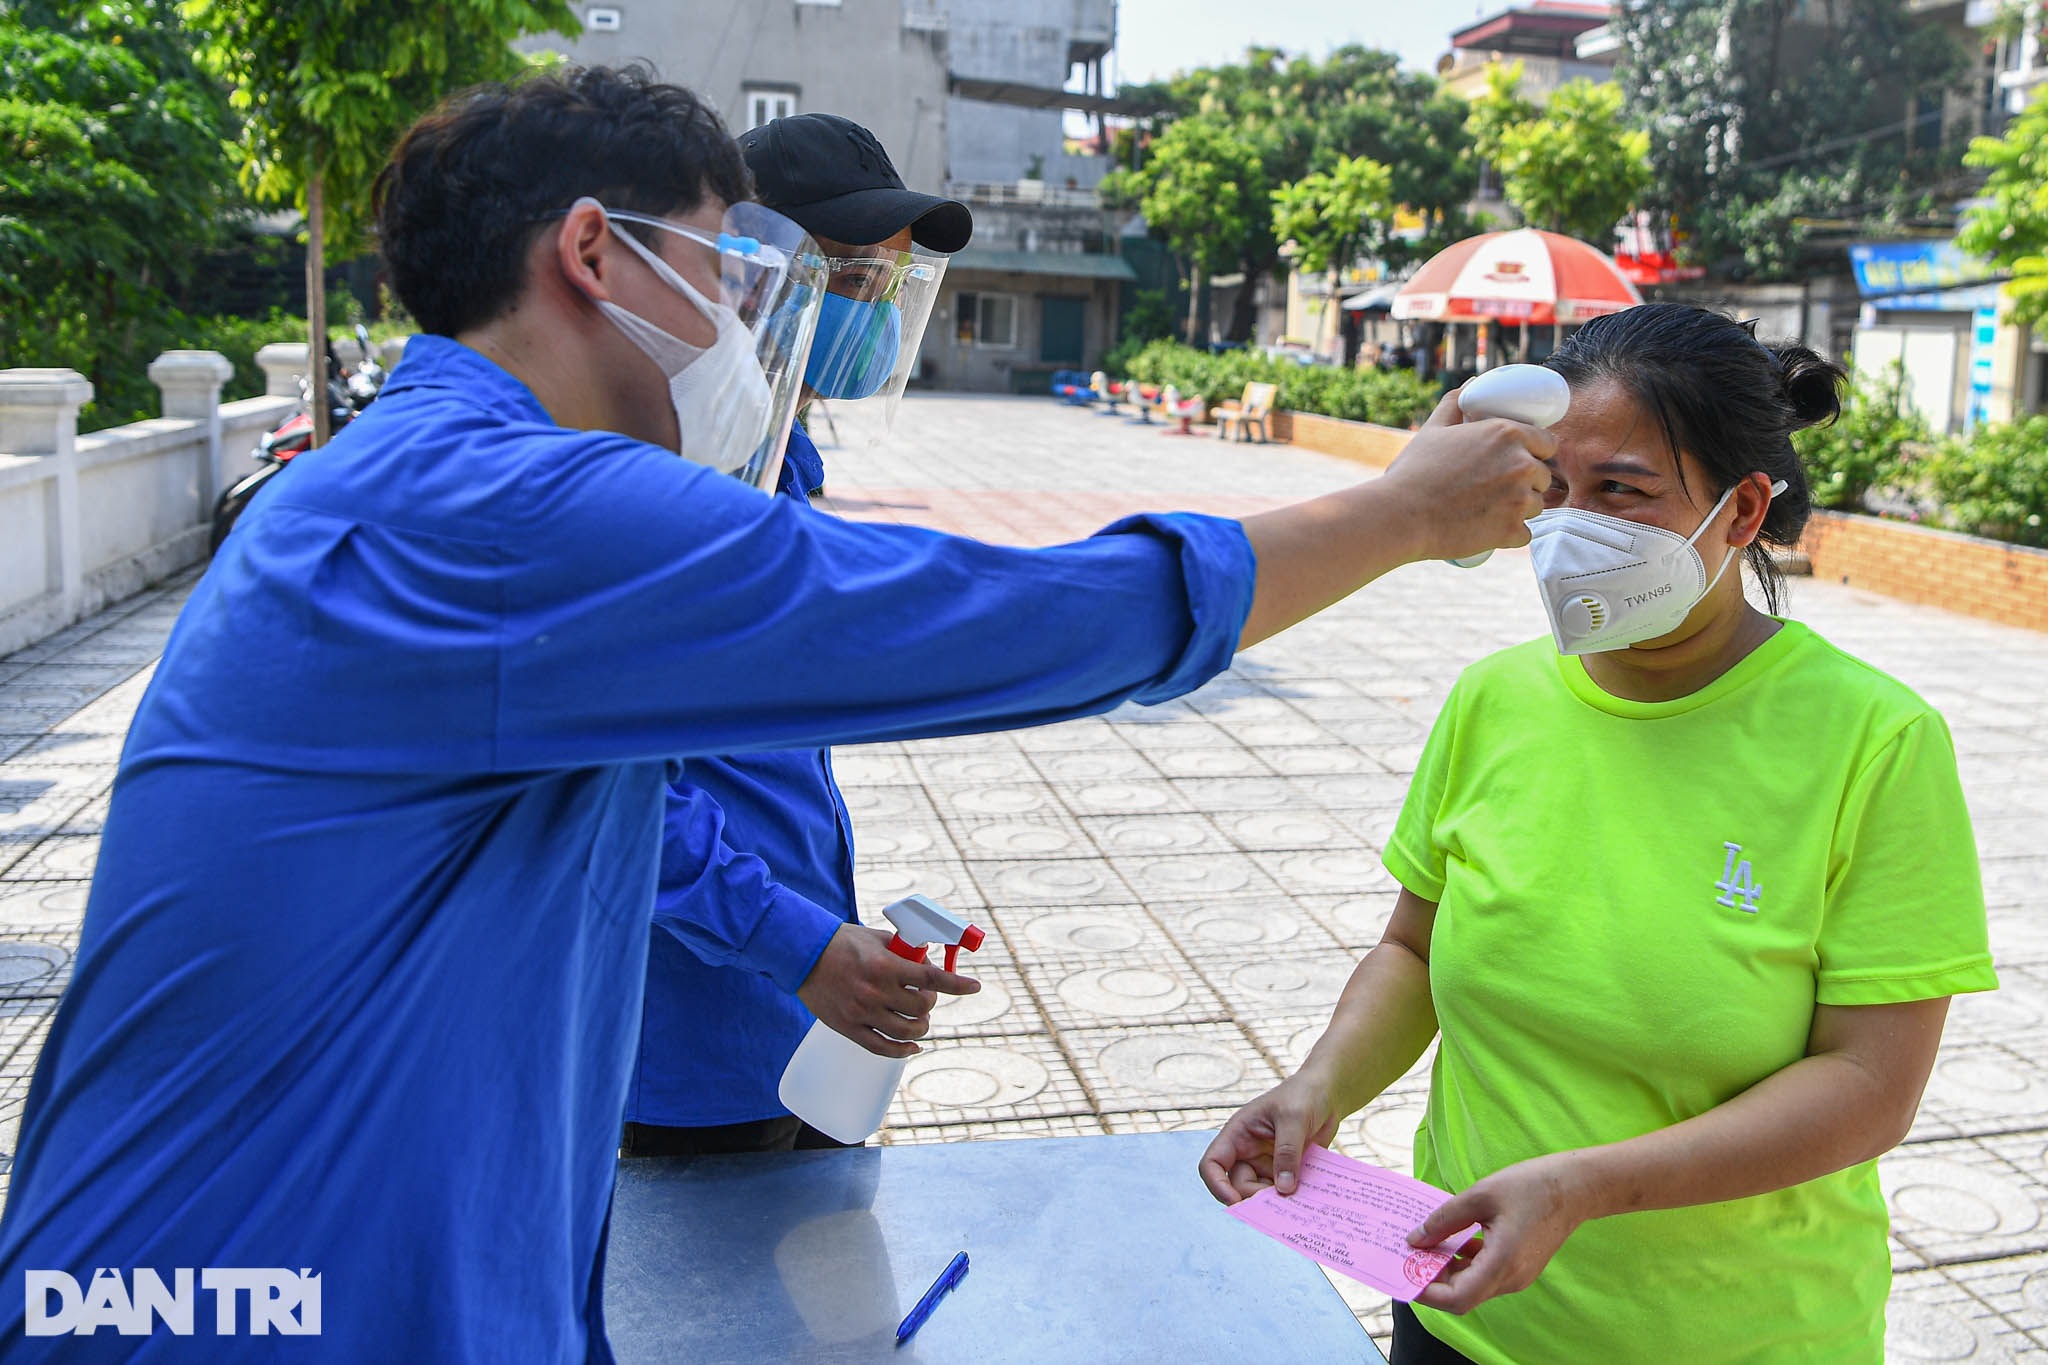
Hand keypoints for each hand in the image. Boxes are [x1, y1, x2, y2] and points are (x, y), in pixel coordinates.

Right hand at [796, 923, 979, 1059]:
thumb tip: (927, 961)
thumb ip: (903, 951)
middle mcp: (876, 992)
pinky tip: (913, 1046)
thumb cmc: (841, 942)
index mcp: (885, 965)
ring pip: (906, 1032)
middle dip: (930, 1002)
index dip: (957, 984)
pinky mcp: (849, 1028)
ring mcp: (862, 1013)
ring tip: (919, 1020)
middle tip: (926, 996)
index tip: (975, 986)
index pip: (932, 978)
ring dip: (920, 1027)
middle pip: (921, 1007)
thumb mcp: (876, 938)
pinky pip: (882, 1048)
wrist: (802, 954)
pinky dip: (903, 1051)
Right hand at [1199, 1072, 1342, 1204]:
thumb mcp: (1294, 1118)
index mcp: (1238, 1134)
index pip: (1213, 1164)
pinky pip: (1283, 1191)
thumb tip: (1284, 1189)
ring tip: (1298, 1200)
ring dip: (1276, 1201)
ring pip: (1261, 1193)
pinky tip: (1307, 1196)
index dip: (1216, 1185)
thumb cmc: (1303, 1095)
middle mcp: (1248, 1152)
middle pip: (1238, 1185)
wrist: (1326, 1093)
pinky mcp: (1286, 1171)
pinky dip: (1292, 1198)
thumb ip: (1288, 1152)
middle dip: (1255, 1197)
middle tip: (1282, 1202)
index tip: (1235, 1202)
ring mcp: (1267, 1163)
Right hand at [1376, 388, 1554, 562]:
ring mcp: (1519, 500)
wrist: (1400, 515)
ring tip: (1489, 509)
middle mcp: (1521, 465)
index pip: (1548, 443)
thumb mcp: (1433, 429)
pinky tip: (1488, 529)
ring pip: (1535, 506)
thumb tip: (1472, 384)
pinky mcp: (1511, 531)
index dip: (1535, 453)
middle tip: (1497, 489)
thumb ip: (1456, 402)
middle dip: (1526, 483)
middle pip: (1543, 477)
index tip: (1518, 462)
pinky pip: (1525, 534)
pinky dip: (1509, 534)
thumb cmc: (1415, 471)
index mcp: (1507, 434)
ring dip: (1519, 509)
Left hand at [1406, 1153, 1589, 1314]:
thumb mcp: (1479, 1196)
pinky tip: (1450, 1241)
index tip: (1404, 1273)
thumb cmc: (1530, 1186)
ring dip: (1446, 1271)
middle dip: (1431, 1279)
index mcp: (1502, 1263)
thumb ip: (1444, 1220)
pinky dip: (1464, 1263)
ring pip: (1473, 1286)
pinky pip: (1485, 1274)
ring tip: (1423, 1245)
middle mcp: (1511, 1278)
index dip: (1427, 1292)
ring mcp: (1517, 1275)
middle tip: (1406, 1256)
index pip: (1457, 1298)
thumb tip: (1414, 1240)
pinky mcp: (1519, 1267)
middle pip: (1462, 1295)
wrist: (1575, 1187)